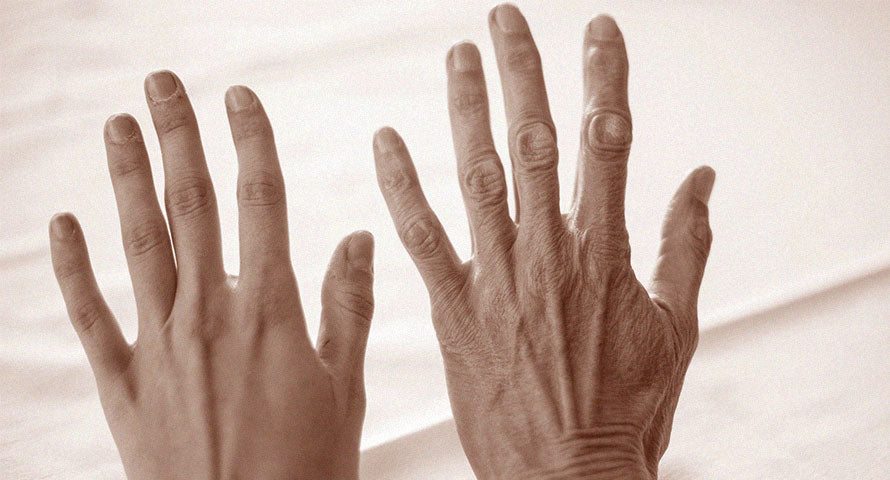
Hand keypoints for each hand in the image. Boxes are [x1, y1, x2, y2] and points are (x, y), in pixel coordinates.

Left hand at [50, 71, 373, 478]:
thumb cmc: (307, 472)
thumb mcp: (344, 389)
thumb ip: (347, 307)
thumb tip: (359, 238)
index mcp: (271, 312)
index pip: (259, 204)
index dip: (249, 143)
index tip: (239, 99)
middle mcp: (210, 315)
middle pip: (190, 207)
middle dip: (177, 138)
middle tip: (163, 85)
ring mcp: (160, 347)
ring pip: (139, 245)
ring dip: (126, 181)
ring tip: (118, 128)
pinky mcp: (124, 385)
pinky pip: (91, 315)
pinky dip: (74, 268)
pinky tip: (64, 225)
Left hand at [374, 6, 713, 478]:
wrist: (568, 476)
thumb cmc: (628, 408)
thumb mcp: (677, 327)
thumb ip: (685, 245)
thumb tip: (702, 177)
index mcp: (606, 253)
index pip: (607, 144)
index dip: (603, 79)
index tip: (596, 30)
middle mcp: (549, 254)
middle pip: (534, 142)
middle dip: (522, 72)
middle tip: (504, 17)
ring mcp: (498, 280)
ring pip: (477, 176)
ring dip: (466, 110)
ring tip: (458, 56)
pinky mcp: (455, 310)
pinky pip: (423, 238)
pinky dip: (403, 187)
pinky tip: (386, 141)